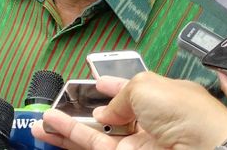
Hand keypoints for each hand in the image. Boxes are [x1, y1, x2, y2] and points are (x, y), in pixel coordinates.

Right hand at [32, 72, 226, 149]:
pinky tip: (51, 128)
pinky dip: (70, 137)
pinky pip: (94, 147)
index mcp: (162, 98)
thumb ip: (119, 96)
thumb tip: (105, 113)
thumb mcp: (146, 86)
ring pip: (96, 136)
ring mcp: (137, 146)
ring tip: (43, 121)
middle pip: (111, 117)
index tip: (95, 83)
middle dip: (84, 111)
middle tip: (60, 106)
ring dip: (68, 128)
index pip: (133, 91)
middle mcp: (149, 123)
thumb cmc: (183, 111)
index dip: (112, 86)